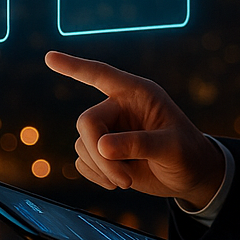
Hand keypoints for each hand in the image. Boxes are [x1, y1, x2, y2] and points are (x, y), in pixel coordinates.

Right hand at [46, 50, 224, 208]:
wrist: (191, 176)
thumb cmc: (188, 153)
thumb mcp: (172, 147)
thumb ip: (139, 144)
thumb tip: (102, 147)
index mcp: (137, 93)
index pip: (101, 75)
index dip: (74, 67)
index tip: (49, 57)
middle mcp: (119, 107)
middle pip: (87, 122)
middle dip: (99, 154)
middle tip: (123, 180)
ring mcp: (109, 130)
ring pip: (82, 145)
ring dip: (102, 169)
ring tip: (127, 181)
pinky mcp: (103, 152)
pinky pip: (82, 161)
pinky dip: (96, 175)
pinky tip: (118, 182)